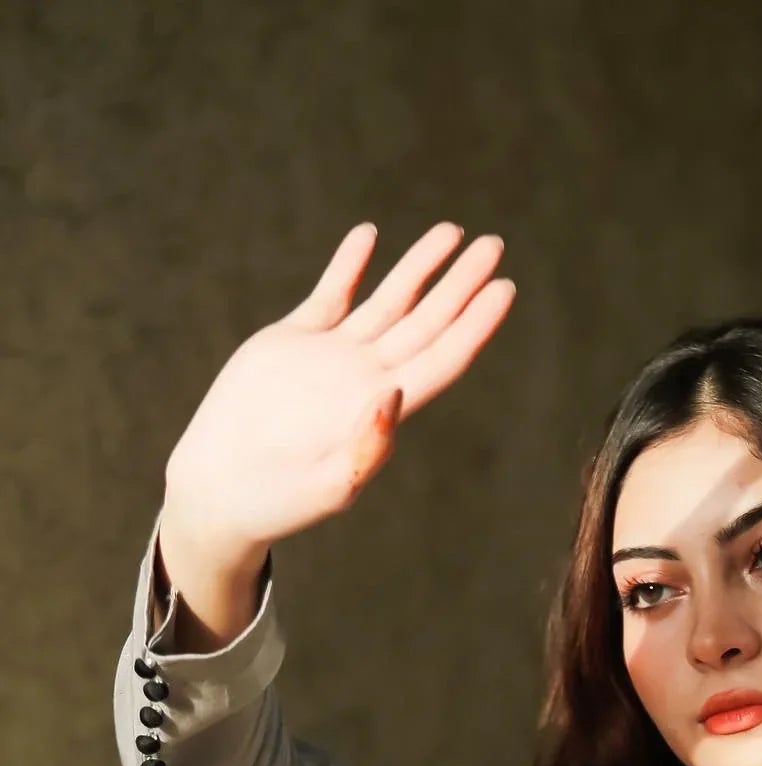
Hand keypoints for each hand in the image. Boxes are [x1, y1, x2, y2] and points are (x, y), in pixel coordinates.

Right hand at [162, 221, 514, 568]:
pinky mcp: (291, 342)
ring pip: (387, 301)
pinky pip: (331, 296)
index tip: (505, 288)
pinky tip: (370, 234)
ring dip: (418, 266)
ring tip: (451, 231)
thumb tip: (394, 395)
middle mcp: (366, 378)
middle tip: (495, 245)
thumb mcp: (328, 489)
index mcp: (383, 411)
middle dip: (460, 283)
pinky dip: (349, 265)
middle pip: (427, 321)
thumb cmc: (278, 504)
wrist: (221, 491)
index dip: (475, 324)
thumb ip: (366, 448)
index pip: (443, 358)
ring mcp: (331, 356)